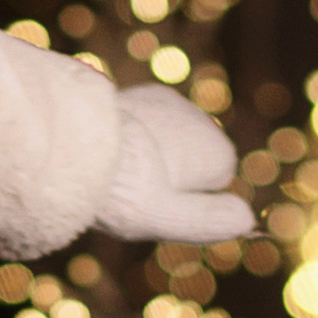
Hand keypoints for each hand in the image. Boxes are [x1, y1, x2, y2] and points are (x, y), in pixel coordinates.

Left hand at [96, 86, 250, 243]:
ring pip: (168, 144)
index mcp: (216, 152)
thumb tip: (247, 220)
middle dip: (166, 175)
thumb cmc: (118, 189)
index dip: (184, 197)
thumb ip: (208, 222)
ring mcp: (168, 102)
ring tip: (115, 167)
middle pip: (190, 162)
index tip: (152, 200)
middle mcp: (200, 120)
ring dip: (147, 156)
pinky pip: (145, 128)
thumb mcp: (166, 218)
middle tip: (129, 187)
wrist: (69, 141)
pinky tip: (105, 146)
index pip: (214, 182)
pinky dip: (130, 139)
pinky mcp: (139, 95)